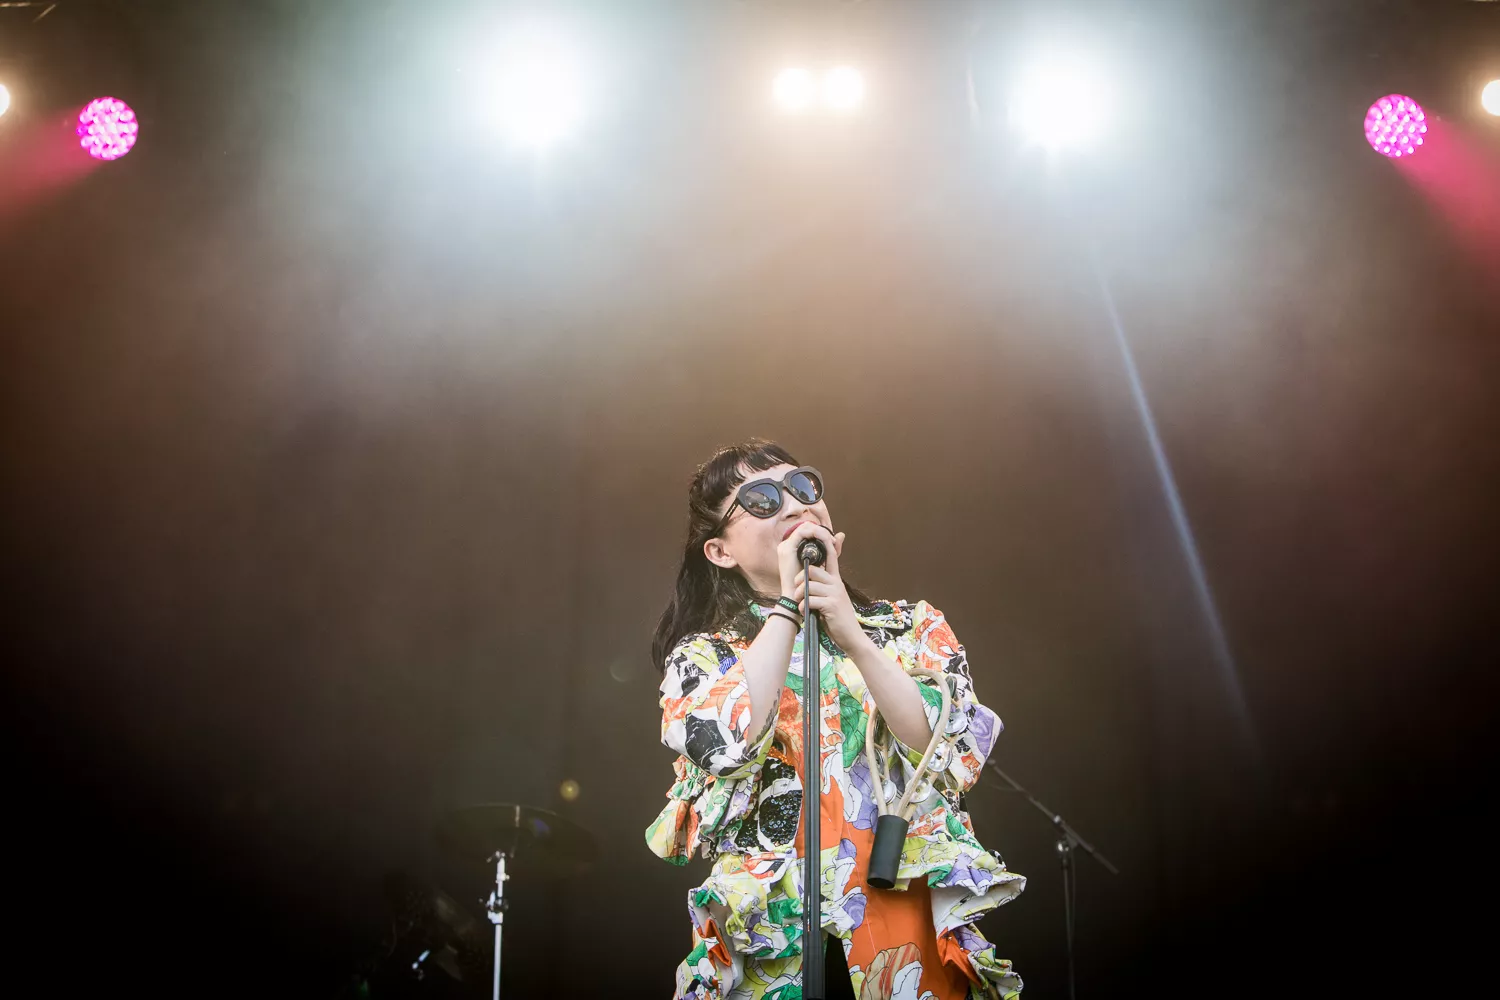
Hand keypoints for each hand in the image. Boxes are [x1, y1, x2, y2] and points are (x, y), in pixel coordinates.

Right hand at [776, 521, 844, 600]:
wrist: (796, 597)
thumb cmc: (808, 584)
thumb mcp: (822, 563)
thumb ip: (830, 549)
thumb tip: (842, 534)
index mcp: (794, 548)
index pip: (809, 531)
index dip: (822, 533)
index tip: (833, 541)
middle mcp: (788, 545)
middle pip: (807, 527)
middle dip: (822, 531)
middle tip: (833, 540)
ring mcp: (786, 546)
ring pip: (805, 527)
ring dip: (820, 531)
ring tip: (830, 540)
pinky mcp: (787, 548)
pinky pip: (802, 532)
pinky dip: (815, 533)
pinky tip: (824, 539)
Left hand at [788, 531, 864, 652]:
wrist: (851, 637)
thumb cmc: (837, 619)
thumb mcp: (832, 599)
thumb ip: (823, 588)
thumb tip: (809, 581)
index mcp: (836, 580)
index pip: (831, 556)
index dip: (825, 544)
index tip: (819, 534)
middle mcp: (836, 584)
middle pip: (812, 570)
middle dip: (800, 579)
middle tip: (797, 590)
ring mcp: (835, 594)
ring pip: (809, 585)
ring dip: (799, 595)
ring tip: (801, 604)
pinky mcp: (831, 605)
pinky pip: (809, 599)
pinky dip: (803, 606)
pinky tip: (805, 612)